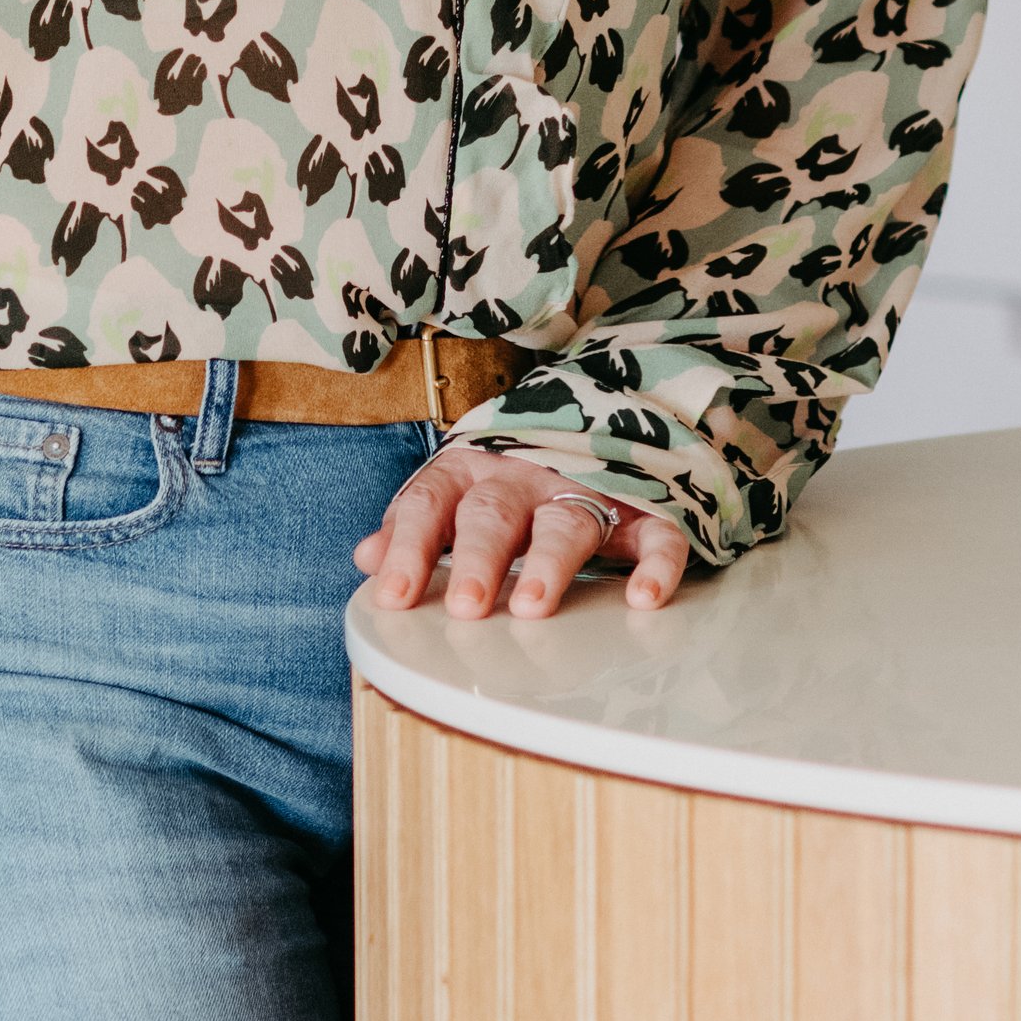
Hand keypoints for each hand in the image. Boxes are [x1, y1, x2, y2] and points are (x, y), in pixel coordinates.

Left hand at [355, 442, 690, 620]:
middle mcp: (524, 477)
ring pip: (566, 525)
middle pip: (494, 514)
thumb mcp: (457, 492)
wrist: (605, 413)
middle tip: (466, 606)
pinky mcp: (644, 506)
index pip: (430, 504)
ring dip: (549, 565)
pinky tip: (643, 597)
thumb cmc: (513, 477)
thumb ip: (416, 526)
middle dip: (477, 558)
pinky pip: (655, 532)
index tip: (393, 597)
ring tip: (532, 607)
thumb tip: (365, 559)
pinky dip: (655, 564)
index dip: (410, 547)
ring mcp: (587, 488)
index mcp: (472, 473)